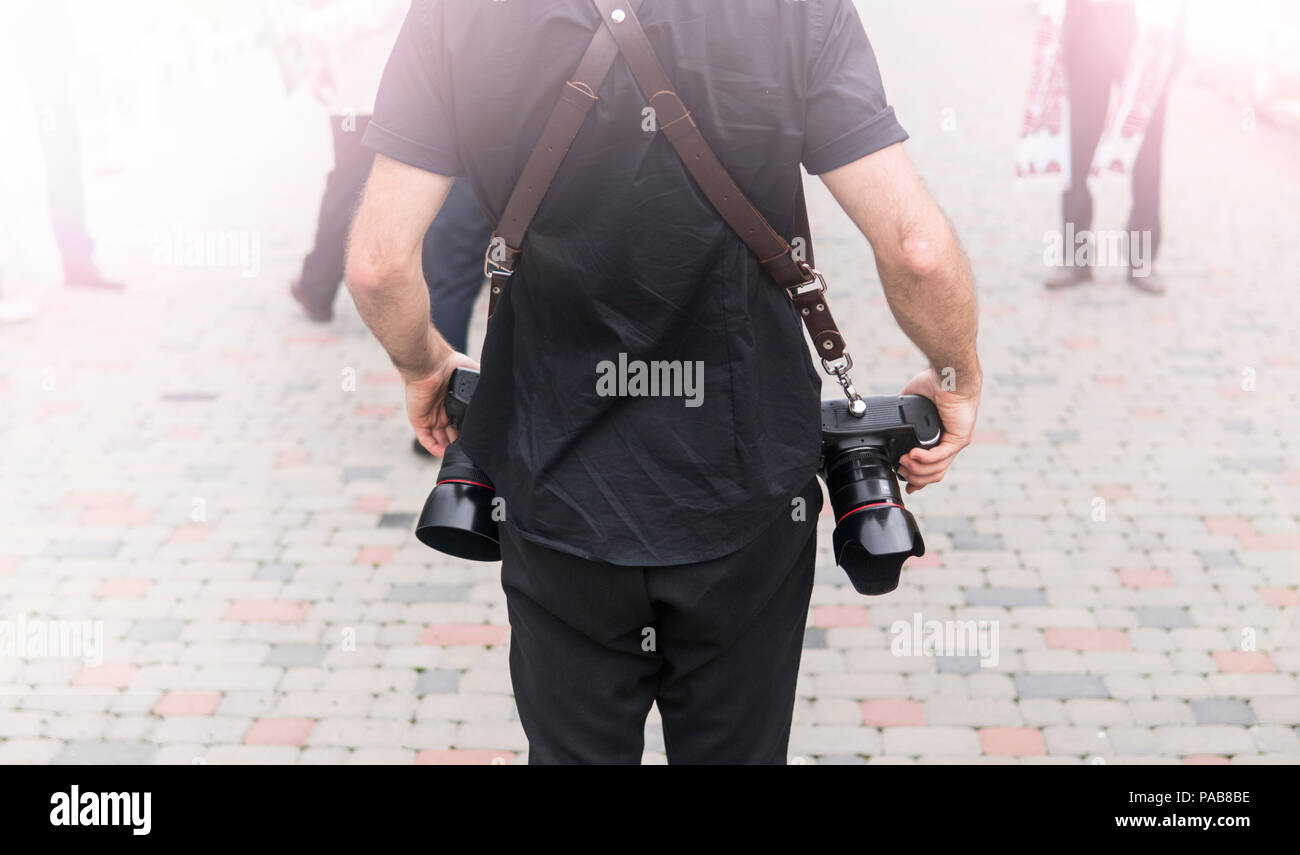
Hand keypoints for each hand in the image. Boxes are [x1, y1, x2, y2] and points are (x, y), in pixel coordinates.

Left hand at [405, 349, 479, 455]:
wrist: (432, 365)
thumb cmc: (449, 364)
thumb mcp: (473, 372)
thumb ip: (483, 382)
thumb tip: (499, 387)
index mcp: (453, 401)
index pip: (461, 421)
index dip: (467, 430)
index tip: (476, 438)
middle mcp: (442, 411)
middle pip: (450, 433)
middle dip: (459, 442)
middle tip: (469, 448)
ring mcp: (430, 416)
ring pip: (439, 439)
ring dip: (447, 448)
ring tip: (459, 453)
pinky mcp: (419, 421)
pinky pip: (426, 440)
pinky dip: (434, 449)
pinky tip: (444, 453)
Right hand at [896, 367, 979, 493]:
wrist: (949, 375)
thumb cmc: (937, 382)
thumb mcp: (914, 402)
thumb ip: (904, 412)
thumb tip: (892, 414)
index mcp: (941, 436)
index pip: (933, 466)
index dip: (919, 478)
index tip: (907, 484)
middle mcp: (951, 442)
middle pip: (934, 474)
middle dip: (914, 477)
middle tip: (900, 468)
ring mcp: (956, 442)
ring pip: (937, 470)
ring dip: (916, 469)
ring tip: (903, 461)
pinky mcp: (959, 439)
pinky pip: (939, 457)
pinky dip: (923, 459)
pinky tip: (912, 454)